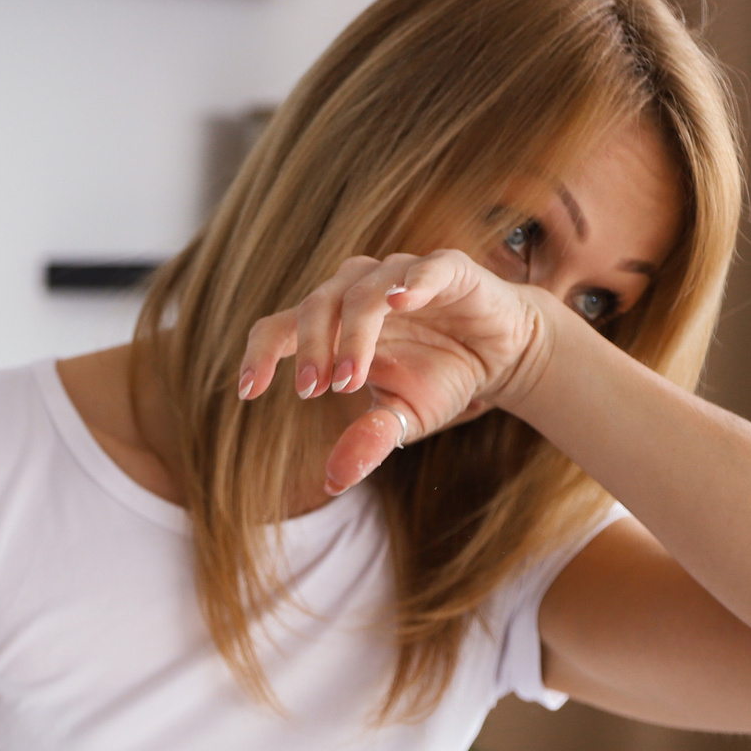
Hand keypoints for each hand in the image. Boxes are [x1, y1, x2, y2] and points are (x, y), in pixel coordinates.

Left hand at [237, 249, 558, 496]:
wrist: (501, 354)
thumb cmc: (439, 377)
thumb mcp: (402, 417)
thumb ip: (368, 439)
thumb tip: (334, 482)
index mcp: (333, 324)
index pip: (279, 328)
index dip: (259, 354)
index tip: (249, 392)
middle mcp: (357, 291)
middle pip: (315, 306)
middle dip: (311, 350)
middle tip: (314, 392)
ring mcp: (400, 275)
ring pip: (360, 292)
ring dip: (352, 334)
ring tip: (351, 379)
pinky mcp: (448, 269)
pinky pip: (425, 269)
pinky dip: (411, 284)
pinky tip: (400, 303)